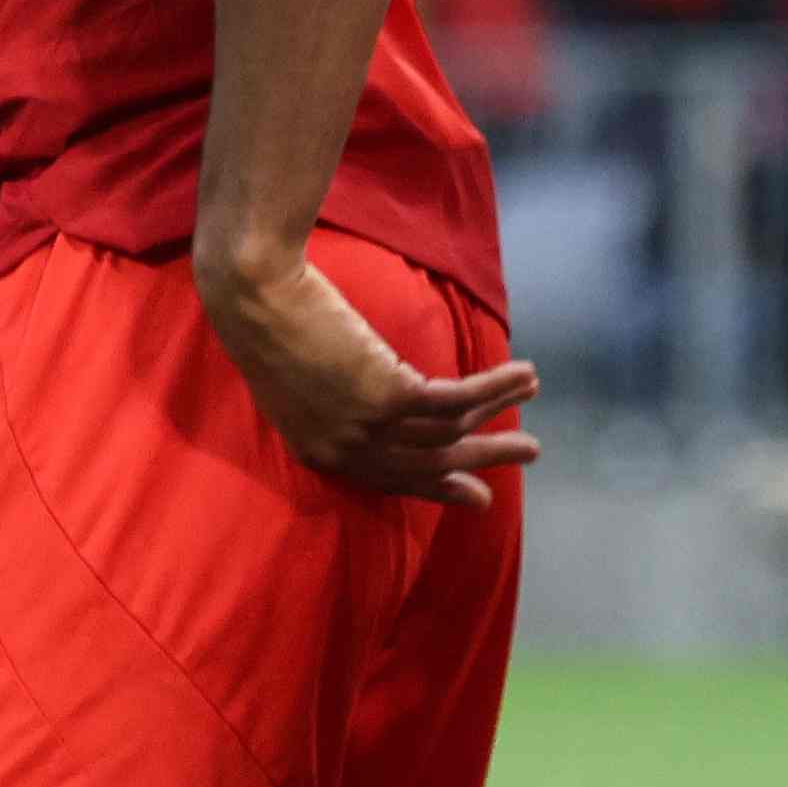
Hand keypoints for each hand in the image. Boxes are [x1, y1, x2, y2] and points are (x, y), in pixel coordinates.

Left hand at [196, 243, 541, 506]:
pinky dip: (496, 388)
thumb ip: (336, 402)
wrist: (254, 294)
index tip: (477, 491)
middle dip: (484, 459)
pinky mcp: (389, 395)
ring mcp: (367, 426)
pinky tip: (523, 374)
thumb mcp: (299, 378)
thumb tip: (380, 398)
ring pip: (452, 432)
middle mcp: (346, 449)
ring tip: (533, 388)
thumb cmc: (268, 321)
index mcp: (320, 451)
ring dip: (499, 412)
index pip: (392, 479)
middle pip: (430, 464)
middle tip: (528, 452)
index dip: (440, 485)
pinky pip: (458, 400)